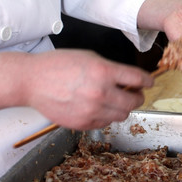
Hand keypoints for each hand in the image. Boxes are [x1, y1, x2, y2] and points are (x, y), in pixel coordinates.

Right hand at [20, 50, 153, 129]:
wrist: (31, 81)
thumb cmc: (59, 65)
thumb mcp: (90, 58)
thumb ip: (112, 70)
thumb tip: (131, 81)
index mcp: (104, 72)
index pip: (138, 79)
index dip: (147, 81)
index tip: (150, 82)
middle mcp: (100, 93)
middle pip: (134, 102)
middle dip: (138, 97)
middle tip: (135, 93)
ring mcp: (92, 110)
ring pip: (122, 115)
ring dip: (123, 108)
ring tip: (116, 100)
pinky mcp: (83, 123)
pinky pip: (106, 122)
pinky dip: (107, 115)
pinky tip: (100, 107)